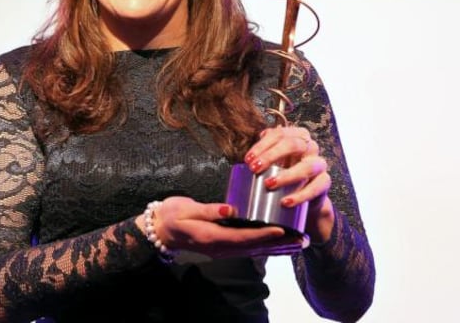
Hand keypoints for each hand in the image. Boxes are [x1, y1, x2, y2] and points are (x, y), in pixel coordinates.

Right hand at [138, 196, 289, 257]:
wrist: (159, 230)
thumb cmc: (171, 216)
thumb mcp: (186, 209)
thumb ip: (208, 210)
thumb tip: (230, 209)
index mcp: (212, 237)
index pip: (243, 237)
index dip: (264, 234)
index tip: (282, 230)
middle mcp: (221, 247)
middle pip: (255, 247)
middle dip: (279, 244)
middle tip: (301, 240)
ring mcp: (222, 249)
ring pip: (254, 250)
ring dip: (276, 248)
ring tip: (297, 243)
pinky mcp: (223, 245)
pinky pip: (249, 247)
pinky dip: (266, 246)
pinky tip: (278, 242)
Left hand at [244, 126, 335, 242]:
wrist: (304, 196)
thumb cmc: (285, 173)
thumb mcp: (273, 162)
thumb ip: (262, 154)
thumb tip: (247, 157)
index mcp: (297, 136)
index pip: (280, 133)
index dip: (263, 145)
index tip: (248, 159)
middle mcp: (310, 147)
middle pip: (294, 144)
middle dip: (272, 155)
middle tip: (255, 168)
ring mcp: (319, 164)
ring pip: (307, 166)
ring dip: (286, 175)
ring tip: (269, 184)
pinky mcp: (324, 182)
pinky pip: (315, 187)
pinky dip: (300, 195)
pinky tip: (286, 201)